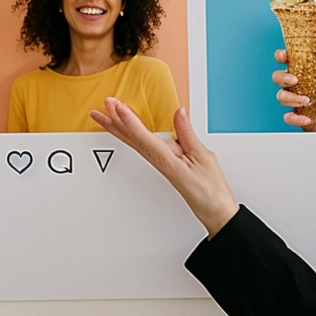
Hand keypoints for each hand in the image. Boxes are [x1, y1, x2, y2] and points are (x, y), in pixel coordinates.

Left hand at [91, 98, 240, 236]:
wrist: (214, 209)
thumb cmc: (210, 188)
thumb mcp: (202, 156)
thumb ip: (187, 133)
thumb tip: (179, 113)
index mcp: (166, 159)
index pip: (142, 136)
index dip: (128, 119)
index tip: (117, 105)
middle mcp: (158, 161)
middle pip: (132, 139)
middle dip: (116, 121)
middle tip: (102, 106)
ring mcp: (159, 163)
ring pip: (134, 142)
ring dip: (119, 128)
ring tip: (105, 116)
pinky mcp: (163, 164)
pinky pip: (142, 146)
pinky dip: (132, 134)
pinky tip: (127, 129)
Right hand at [272, 41, 315, 132]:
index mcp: (309, 73)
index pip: (290, 61)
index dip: (282, 56)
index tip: (283, 55)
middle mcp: (301, 86)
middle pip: (279, 77)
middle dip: (282, 77)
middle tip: (294, 81)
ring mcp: (298, 101)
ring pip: (281, 96)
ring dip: (291, 98)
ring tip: (307, 102)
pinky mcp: (299, 117)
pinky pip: (288, 116)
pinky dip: (294, 117)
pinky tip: (306, 117)